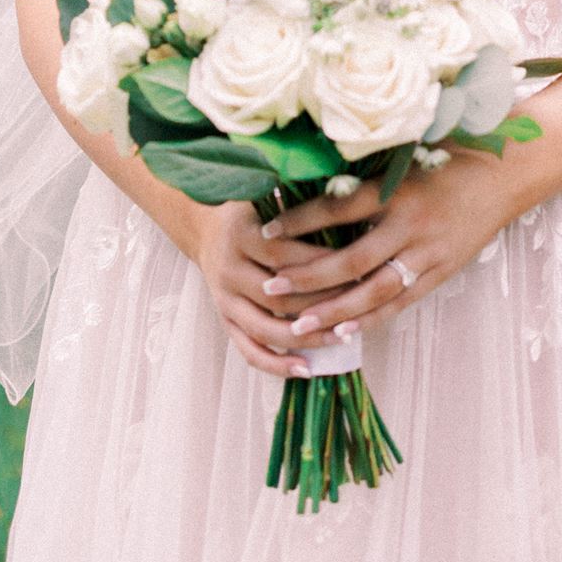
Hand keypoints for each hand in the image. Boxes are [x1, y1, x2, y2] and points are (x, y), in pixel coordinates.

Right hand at [188, 199, 372, 381]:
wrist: (204, 227)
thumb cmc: (249, 207)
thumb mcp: (265, 193)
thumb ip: (296, 198)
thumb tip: (343, 194)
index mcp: (240, 235)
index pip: (283, 255)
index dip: (319, 263)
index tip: (355, 266)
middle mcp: (228, 270)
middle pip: (277, 297)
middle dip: (320, 303)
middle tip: (357, 304)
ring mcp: (224, 300)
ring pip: (266, 329)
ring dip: (305, 338)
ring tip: (341, 339)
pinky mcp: (225, 321)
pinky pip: (249, 350)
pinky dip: (276, 365)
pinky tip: (306, 369)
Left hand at [253, 151, 507, 346]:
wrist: (509, 172)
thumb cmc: (453, 150)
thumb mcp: (409, 148)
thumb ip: (368, 162)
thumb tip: (314, 165)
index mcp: (397, 188)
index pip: (338, 208)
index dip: (299, 221)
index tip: (264, 230)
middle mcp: (410, 224)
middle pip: (350, 259)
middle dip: (307, 277)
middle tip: (270, 288)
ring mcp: (428, 253)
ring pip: (373, 291)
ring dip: (334, 311)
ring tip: (299, 326)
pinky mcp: (441, 272)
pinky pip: (401, 302)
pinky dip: (371, 320)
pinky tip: (343, 332)